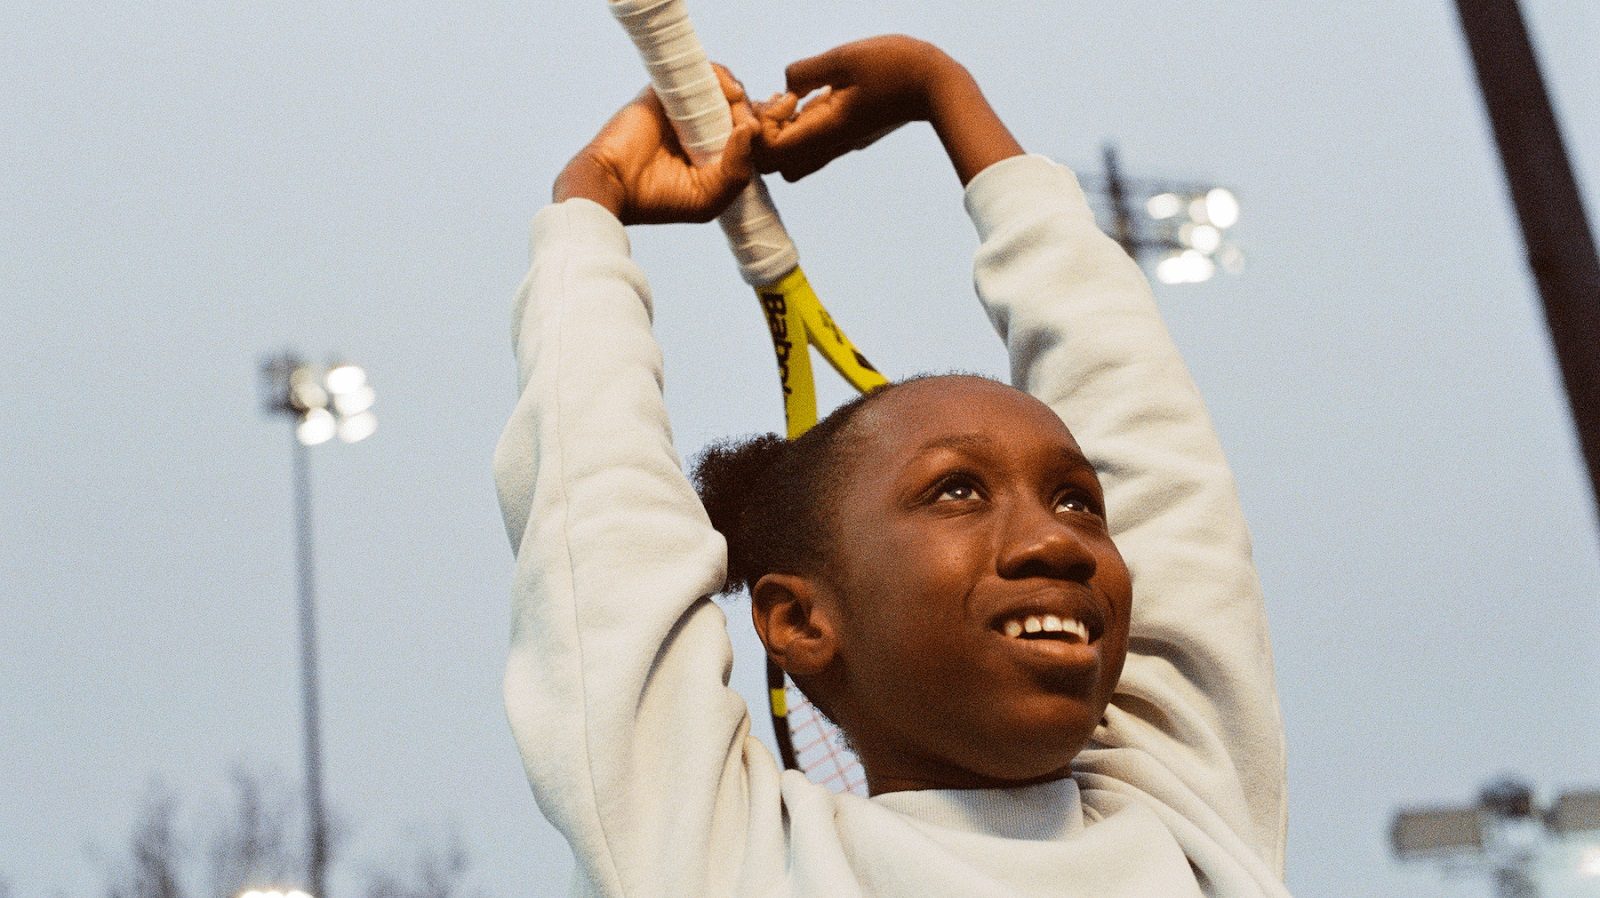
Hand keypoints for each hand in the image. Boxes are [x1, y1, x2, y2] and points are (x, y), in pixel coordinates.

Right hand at [554, 65, 757, 224]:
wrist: (614, 184)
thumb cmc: (659, 199)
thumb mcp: (709, 198)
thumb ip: (736, 171)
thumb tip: (750, 129)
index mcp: (713, 156)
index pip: (746, 135)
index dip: (763, 129)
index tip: (771, 130)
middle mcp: (701, 131)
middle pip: (738, 108)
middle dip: (754, 109)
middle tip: (759, 117)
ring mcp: (684, 110)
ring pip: (723, 88)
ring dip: (738, 93)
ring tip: (738, 105)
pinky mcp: (666, 92)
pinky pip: (699, 73)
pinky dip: (719, 76)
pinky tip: (727, 92)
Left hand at [754, 35, 957, 181]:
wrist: (936, 85)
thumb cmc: (895, 67)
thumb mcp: (844, 58)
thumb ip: (805, 73)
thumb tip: (784, 86)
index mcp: (826, 131)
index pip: (771, 153)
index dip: (763, 128)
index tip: (782, 98)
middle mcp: (831, 145)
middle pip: (779, 167)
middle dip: (768, 137)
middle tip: (779, 103)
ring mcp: (840, 144)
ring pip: (794, 160)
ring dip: (784, 132)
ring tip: (793, 99)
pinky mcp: (847, 136)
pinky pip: (812, 144)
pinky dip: (801, 126)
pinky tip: (811, 96)